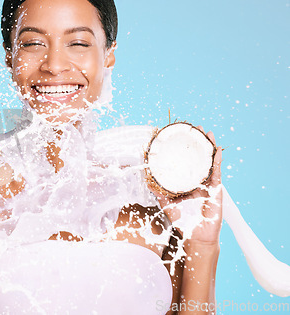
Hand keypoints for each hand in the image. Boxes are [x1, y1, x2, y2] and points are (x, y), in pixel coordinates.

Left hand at [151, 127, 222, 243]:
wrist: (196, 236)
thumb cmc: (183, 222)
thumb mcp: (167, 203)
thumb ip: (158, 192)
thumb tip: (146, 180)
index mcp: (186, 182)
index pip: (185, 162)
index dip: (183, 150)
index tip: (179, 136)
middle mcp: (197, 180)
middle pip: (198, 157)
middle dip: (197, 143)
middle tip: (194, 128)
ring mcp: (207, 184)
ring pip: (209, 161)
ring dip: (209, 146)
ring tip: (207, 133)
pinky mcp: (216, 189)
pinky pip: (217, 172)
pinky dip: (217, 160)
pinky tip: (217, 150)